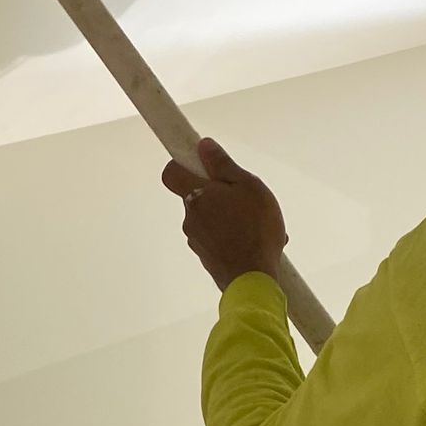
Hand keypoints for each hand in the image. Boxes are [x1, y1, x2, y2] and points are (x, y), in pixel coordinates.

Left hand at [163, 140, 288, 290]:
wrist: (253, 279)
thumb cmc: (254, 230)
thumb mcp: (249, 187)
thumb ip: (223, 165)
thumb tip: (203, 146)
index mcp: (196, 195)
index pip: (171, 173)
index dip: (182, 164)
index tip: (201, 163)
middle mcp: (190, 217)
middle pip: (195, 196)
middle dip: (216, 194)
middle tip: (242, 197)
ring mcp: (196, 239)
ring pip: (208, 218)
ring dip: (226, 216)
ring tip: (254, 223)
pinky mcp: (206, 257)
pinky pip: (215, 238)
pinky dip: (230, 236)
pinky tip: (252, 240)